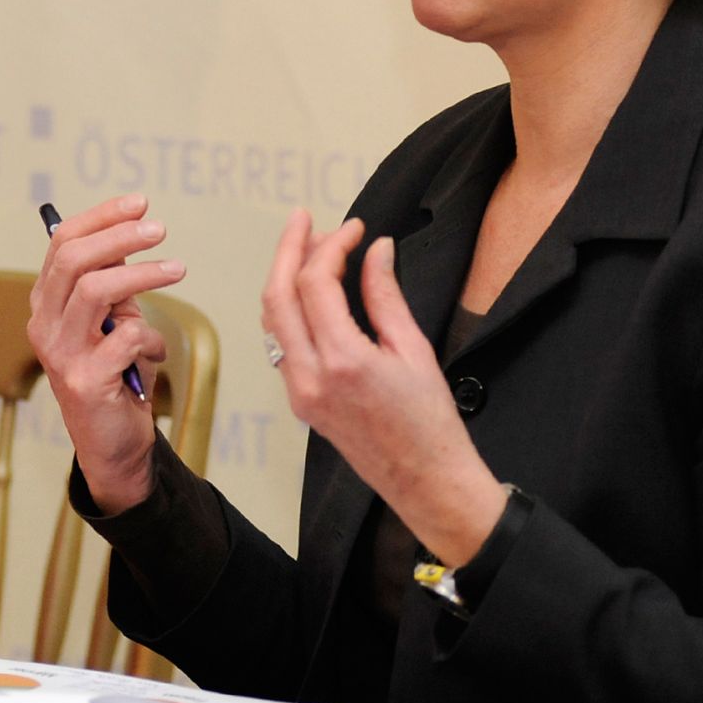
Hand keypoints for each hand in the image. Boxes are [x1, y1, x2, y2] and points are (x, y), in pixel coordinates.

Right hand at [28, 193, 185, 514]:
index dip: (101, 217)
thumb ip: (112, 283)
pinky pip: (125, 338)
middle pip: (75, 259)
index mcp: (46, 303)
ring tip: (177, 269)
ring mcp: (60, 354)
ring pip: (96, 290)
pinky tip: (158, 352)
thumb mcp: (110, 321)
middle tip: (159, 228)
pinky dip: (151, 337)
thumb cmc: (115, 374)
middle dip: (120, 236)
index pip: (62, 243)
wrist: (113, 445)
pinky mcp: (85, 381)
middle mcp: (44, 325)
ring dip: (143, 274)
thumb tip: (132, 231)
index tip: (139, 203)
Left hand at [261, 210, 506, 565]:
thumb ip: (385, 295)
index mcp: (343, 362)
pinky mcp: (298, 401)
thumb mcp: (414, 350)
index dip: (331, 245)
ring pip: (271, 319)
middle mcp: (309, 376)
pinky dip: (287, 307)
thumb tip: (375, 248)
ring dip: (284, 277)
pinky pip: (279, 342)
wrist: (426, 483)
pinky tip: (308, 290)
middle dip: (288, 249)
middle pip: (277, 295)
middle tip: (304, 218)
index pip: (316, 284)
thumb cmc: (431, 422)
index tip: (355, 228)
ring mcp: (298, 391)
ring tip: (311, 248)